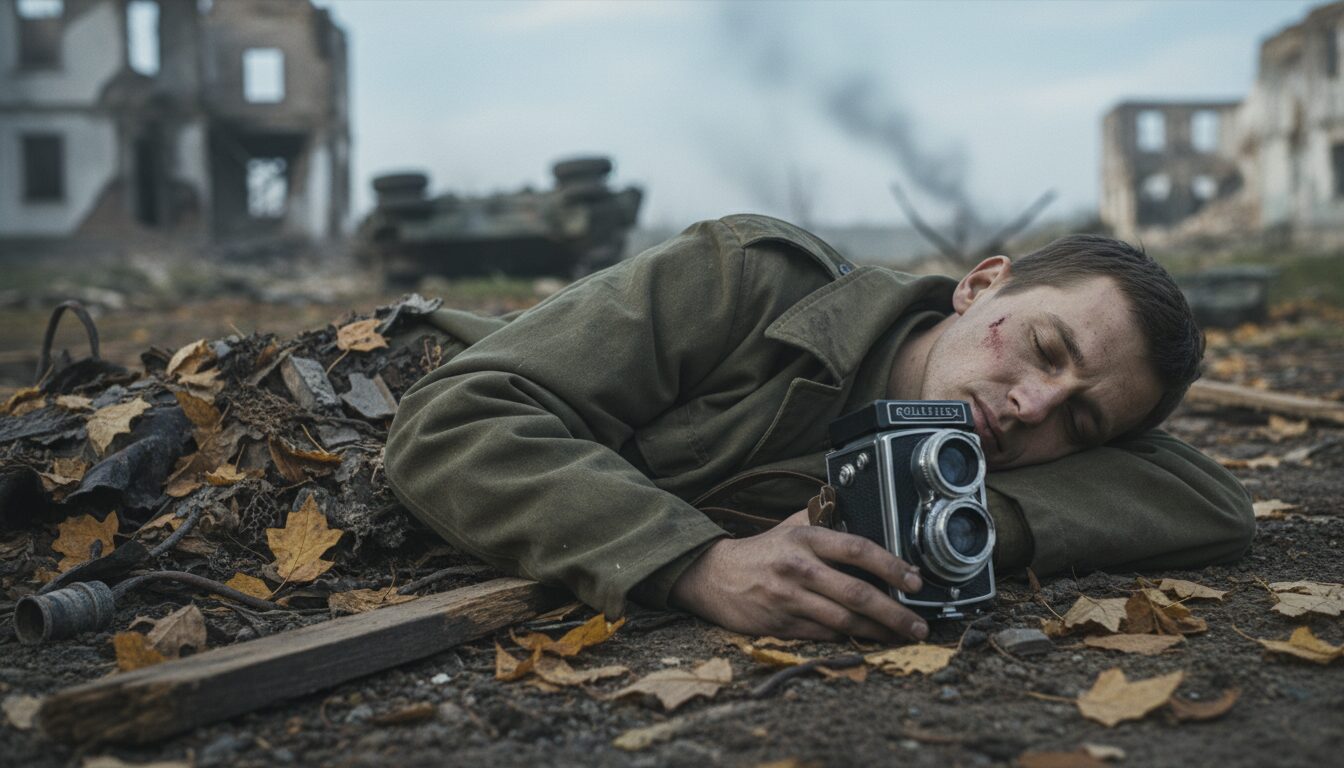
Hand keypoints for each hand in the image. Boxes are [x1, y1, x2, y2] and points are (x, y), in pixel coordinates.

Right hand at [668, 510, 928, 641]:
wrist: (714, 576)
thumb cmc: (761, 552)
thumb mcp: (790, 526)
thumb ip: (824, 521)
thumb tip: (863, 516)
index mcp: (806, 539)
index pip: (857, 549)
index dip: (891, 565)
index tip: (915, 580)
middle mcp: (799, 568)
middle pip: (857, 593)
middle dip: (895, 612)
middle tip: (919, 624)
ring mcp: (790, 599)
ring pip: (844, 621)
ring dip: (878, 632)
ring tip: (902, 636)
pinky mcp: (782, 624)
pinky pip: (824, 635)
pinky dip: (850, 640)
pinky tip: (868, 641)